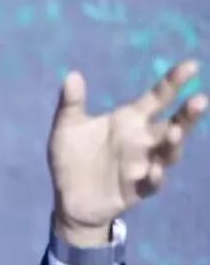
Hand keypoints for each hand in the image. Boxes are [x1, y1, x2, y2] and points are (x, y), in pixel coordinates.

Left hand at [48, 59, 207, 246]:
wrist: (68, 198)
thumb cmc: (72, 158)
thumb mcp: (67, 128)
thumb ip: (71, 104)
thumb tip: (71, 74)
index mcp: (129, 121)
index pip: (157, 98)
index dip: (173, 82)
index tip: (191, 65)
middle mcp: (142, 141)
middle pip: (173, 125)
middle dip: (187, 115)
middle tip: (199, 100)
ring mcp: (143, 165)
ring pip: (168, 153)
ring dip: (174, 143)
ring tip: (175, 131)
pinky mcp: (136, 188)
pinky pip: (152, 183)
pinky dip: (155, 176)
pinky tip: (153, 170)